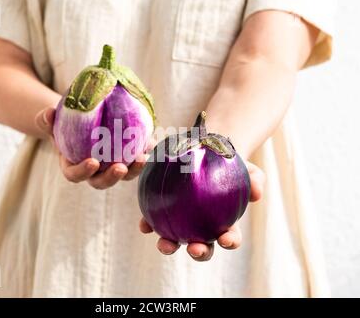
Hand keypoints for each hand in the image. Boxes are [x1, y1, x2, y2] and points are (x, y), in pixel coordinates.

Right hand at [35, 107, 148, 188]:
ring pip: (124, 174)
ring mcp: (112, 167)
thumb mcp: (53, 121)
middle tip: (121, 167)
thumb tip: (48, 113)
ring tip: (143, 157)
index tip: (93, 162)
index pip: (75, 175)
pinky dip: (145, 152)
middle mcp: (93, 172)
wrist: (82, 121)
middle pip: (102, 181)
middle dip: (112, 177)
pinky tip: (153, 142)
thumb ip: (47, 120)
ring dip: (135, 169)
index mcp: (73, 166)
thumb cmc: (65, 123)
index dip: (83, 172)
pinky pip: (137, 159)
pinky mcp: (127, 159)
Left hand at [139, 161, 264, 260]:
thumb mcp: (247, 167)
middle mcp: (201, 227)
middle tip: (194, 249)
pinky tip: (144, 226)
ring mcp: (180, 222)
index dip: (230, 241)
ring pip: (175, 239)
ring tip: (164, 244)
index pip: (229, 236)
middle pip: (201, 245)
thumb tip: (257, 194)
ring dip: (169, 246)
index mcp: (223, 222)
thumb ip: (255, 180)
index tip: (226, 240)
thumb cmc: (228, 163)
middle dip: (199, 252)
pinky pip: (154, 221)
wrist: (205, 150)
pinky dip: (148, 225)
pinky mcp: (162, 212)